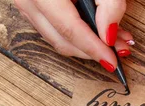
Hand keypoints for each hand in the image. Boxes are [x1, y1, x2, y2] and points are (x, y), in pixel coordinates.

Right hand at [14, 0, 133, 71]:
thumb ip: (109, 3)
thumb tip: (109, 34)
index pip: (69, 29)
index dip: (92, 48)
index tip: (113, 61)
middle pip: (61, 40)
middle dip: (92, 50)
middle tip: (120, 50)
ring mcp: (24, 3)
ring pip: (56, 38)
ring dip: (86, 45)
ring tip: (114, 40)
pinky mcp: (28, 5)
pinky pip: (51, 28)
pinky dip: (75, 34)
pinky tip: (96, 32)